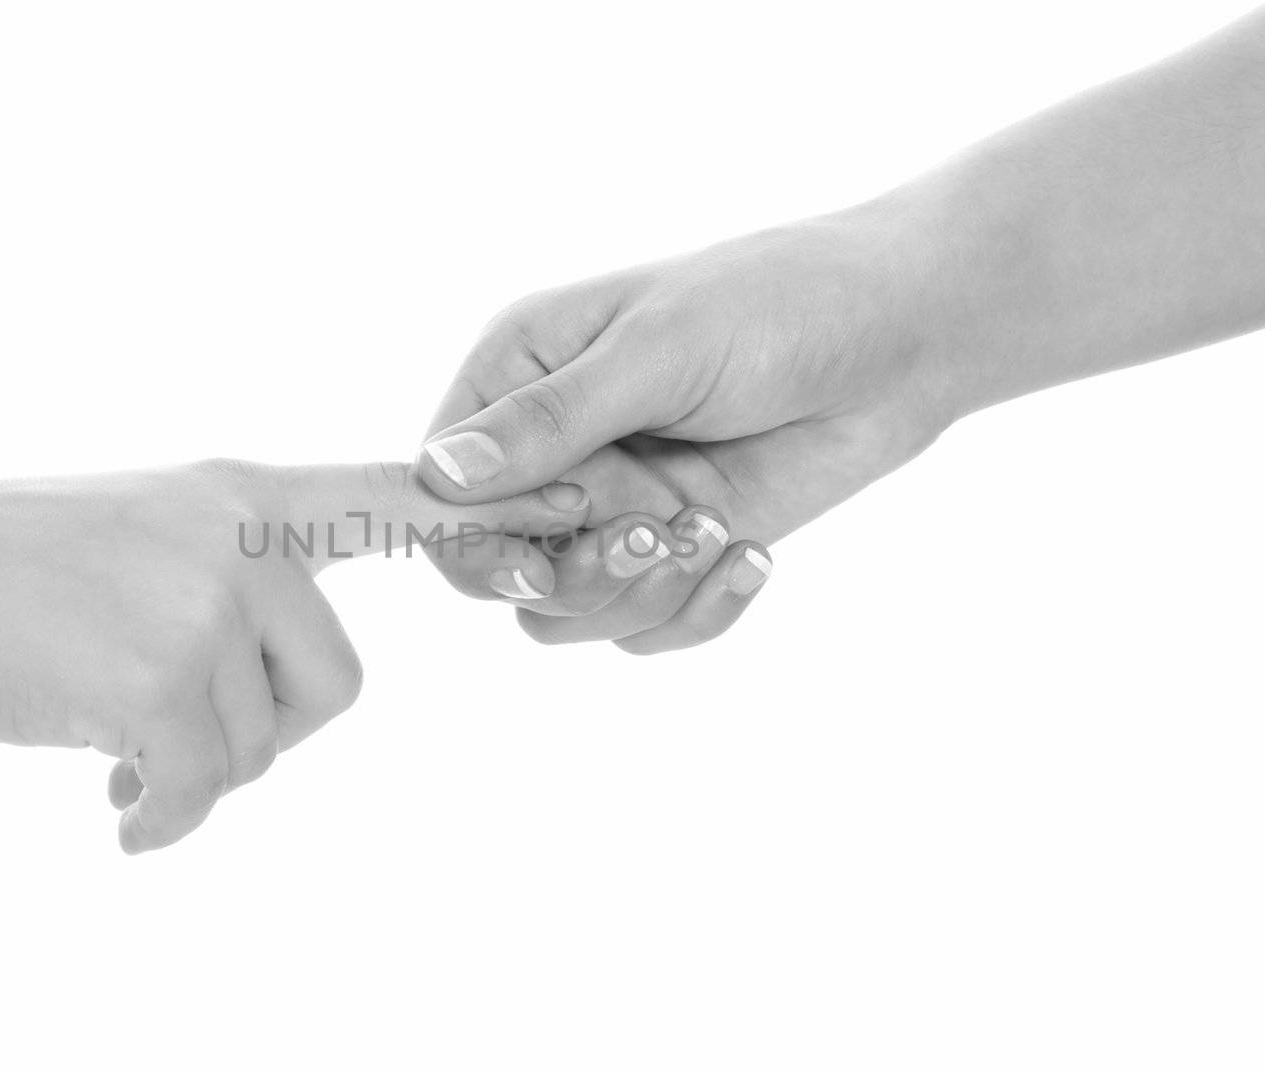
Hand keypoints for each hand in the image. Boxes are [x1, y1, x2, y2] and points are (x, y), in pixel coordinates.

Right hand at [0, 460, 585, 850]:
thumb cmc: (2, 568)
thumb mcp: (138, 529)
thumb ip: (225, 568)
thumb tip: (268, 664)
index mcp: (245, 493)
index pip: (399, 495)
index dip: (504, 509)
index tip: (596, 507)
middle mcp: (239, 531)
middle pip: (334, 681)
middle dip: (264, 731)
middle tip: (178, 741)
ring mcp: (201, 597)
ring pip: (262, 740)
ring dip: (197, 771)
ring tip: (122, 763)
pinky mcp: (158, 674)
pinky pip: (201, 783)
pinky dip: (161, 817)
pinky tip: (112, 812)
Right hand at [418, 203, 952, 651]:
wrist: (904, 338)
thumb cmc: (777, 304)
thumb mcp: (660, 349)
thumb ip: (553, 418)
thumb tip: (442, 476)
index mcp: (520, 375)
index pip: (440, 486)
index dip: (482, 528)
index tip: (571, 511)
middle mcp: (552, 450)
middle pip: (496, 567)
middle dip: (576, 570)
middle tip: (652, 533)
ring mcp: (613, 507)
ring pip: (565, 615)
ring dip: (639, 594)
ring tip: (712, 534)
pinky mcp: (673, 552)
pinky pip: (642, 630)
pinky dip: (696, 611)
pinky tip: (753, 556)